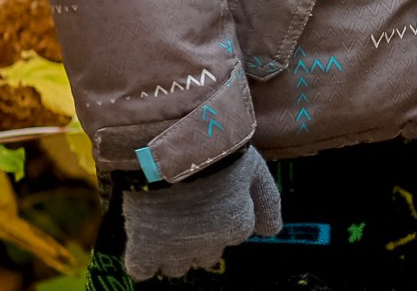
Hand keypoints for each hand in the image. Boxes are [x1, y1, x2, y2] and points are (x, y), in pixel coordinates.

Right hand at [120, 146, 282, 278]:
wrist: (172, 145)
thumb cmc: (217, 150)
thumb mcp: (254, 168)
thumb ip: (267, 200)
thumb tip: (273, 231)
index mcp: (238, 224)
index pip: (235, 234)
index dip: (224, 215)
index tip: (212, 197)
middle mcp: (210, 243)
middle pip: (207, 254)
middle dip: (200, 237)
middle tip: (187, 209)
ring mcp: (176, 248)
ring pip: (177, 266)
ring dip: (173, 251)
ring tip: (164, 222)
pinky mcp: (145, 248)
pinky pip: (143, 271)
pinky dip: (144, 261)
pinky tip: (144, 241)